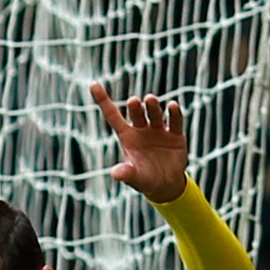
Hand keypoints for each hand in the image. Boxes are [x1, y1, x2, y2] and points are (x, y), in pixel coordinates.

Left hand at [92, 83, 187, 203]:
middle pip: (136, 113)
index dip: (103, 100)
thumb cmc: (144, 179)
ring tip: (150, 100)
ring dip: (153, 107)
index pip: (112, 115)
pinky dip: (174, 114)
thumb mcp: (134, 178)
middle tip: (134, 102)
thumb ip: (126, 174)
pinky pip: (175, 121)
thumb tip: (115, 173)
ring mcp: (158, 130)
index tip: (93, 84)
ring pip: (155, 114)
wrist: (165, 184)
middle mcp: (141, 129)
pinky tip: (173, 106)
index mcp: (126, 136)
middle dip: (135, 107)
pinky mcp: (175, 135)